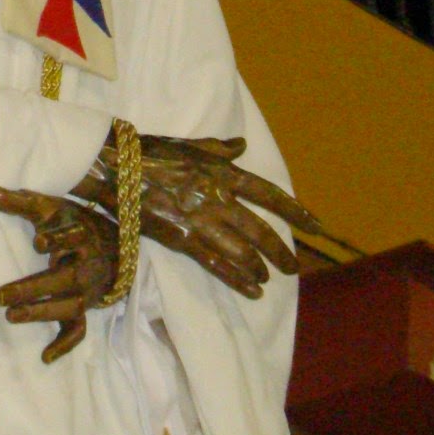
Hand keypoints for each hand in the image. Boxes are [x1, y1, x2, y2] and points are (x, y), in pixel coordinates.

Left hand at [0, 187, 118, 363]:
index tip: (38, 242)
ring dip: (42, 313)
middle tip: (1, 296)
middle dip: (35, 288)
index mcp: (82, 236)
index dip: (59, 240)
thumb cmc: (75, 225)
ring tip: (11, 316)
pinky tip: (45, 357)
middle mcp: (88, 266)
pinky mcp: (87, 309)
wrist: (116, 247)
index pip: (74, 238)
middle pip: (66, 279)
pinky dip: (64, 345)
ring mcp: (89, 291)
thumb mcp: (53, 209)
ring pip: (71, 307)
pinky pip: (79, 331)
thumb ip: (22, 202)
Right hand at [75, 135, 319, 298]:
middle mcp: (218, 196)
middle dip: (280, 250)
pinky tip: (253, 290)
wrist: (117, 166)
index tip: (316, 225)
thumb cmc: (152, 151)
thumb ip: (219, 148)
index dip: (295, 211)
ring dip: (260, 266)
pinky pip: (216, 263)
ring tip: (269, 277)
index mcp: (222, 171)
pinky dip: (237, 278)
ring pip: (242, 250)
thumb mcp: (190, 144)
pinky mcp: (182, 238)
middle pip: (260, 229)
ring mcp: (201, 219)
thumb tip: (242, 145)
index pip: (269, 194)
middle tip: (294, 266)